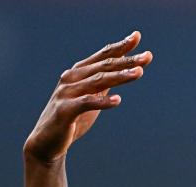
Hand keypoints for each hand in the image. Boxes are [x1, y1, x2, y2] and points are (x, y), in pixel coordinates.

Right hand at [23, 31, 151, 164]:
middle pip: (104, 66)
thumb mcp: (91, 97)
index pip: (102, 56)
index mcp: (79, 73)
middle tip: (148, 56)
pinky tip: (118, 100)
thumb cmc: (72, 118)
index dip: (120, 46)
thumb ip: (103, 84)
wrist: (47, 142)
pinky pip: (86, 103)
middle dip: (127, 60)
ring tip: (139, 73)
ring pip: (97, 81)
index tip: (137, 36)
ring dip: (119, 77)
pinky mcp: (64, 111)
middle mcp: (71, 78)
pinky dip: (102, 101)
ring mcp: (66, 93)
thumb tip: (124, 70)